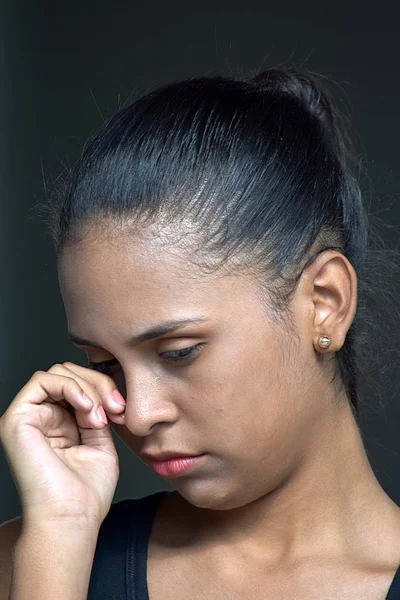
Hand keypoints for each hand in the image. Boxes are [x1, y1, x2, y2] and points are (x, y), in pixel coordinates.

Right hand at [0, 362, 126, 529]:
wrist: (71, 518)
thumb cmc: (85, 493)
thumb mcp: (101, 443)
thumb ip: (98, 413)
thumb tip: (102, 392)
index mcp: (60, 424)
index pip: (79, 385)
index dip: (104, 389)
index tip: (122, 409)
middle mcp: (42, 418)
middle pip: (69, 373)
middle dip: (99, 384)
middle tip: (116, 409)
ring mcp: (28, 417)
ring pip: (58, 372)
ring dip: (88, 387)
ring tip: (100, 415)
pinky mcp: (17, 418)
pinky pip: (42, 380)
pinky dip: (70, 386)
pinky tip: (86, 406)